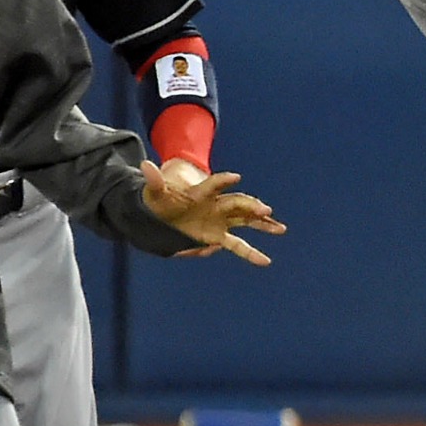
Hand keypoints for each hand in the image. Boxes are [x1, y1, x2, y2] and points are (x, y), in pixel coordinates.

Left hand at [139, 161, 285, 264]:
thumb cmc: (161, 201)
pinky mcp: (219, 235)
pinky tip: (265, 261)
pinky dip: (251, 252)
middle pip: (237, 203)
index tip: (236, 177)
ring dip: (262, 223)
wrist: (164, 213)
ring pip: (246, 220)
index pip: (215, 184)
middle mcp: (216, 205)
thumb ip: (154, 181)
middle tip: (265, 210)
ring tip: (280, 228)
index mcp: (202, 193)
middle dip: (251, 206)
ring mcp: (220, 219)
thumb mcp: (155, 192)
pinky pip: (238, 245)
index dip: (224, 181)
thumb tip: (145, 165)